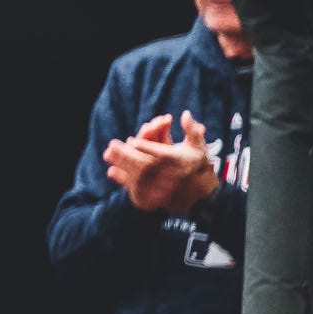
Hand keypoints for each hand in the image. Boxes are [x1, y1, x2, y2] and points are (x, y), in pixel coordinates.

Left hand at [104, 111, 221, 214]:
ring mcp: (161, 189)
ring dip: (121, 166)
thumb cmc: (200, 168)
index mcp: (178, 161)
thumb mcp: (198, 147)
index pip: (159, 153)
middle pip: (144, 165)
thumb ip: (191, 130)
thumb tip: (185, 113)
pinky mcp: (156, 199)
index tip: (131, 140)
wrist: (203, 198)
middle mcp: (169, 176)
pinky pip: (137, 191)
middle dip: (126, 155)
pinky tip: (113, 172)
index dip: (144, 147)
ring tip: (108, 156)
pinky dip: (123, 181)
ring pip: (138, 177)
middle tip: (111, 146)